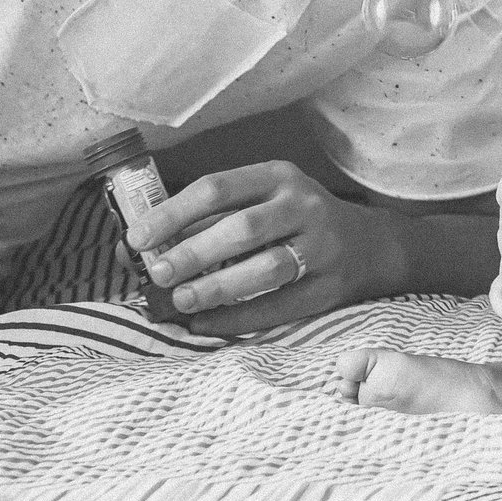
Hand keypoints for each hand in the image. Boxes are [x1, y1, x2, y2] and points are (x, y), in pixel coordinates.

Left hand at [130, 160, 410, 336]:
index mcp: (278, 176)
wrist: (368, 245)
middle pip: (242, 228)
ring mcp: (322, 247)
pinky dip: (239, 318)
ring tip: (181, 300)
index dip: (173, 213)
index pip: (217, 188)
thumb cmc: (294, 221)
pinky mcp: (330, 287)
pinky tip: (206, 323)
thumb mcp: (261, 200)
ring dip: (218, 286)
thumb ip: (207, 218)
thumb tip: (134, 246)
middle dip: (193, 252)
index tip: (139, 238)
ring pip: (266, 267)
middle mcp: (304, 206)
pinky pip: (281, 305)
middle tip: (158, 274)